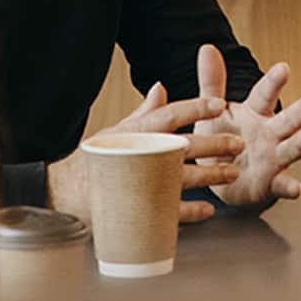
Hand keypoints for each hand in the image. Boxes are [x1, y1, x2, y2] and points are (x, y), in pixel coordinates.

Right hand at [46, 82, 242, 225]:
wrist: (62, 193)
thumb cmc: (94, 160)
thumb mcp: (117, 131)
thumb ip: (144, 112)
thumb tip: (161, 87)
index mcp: (135, 134)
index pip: (170, 115)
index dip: (197, 108)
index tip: (220, 105)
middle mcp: (140, 156)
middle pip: (184, 146)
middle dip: (215, 144)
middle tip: (238, 143)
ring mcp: (139, 184)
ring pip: (183, 178)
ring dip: (211, 175)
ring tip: (231, 172)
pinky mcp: (137, 210)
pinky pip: (170, 212)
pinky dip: (191, 212)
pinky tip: (208, 209)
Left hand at [198, 43, 300, 211]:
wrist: (223, 179)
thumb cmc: (221, 139)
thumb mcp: (214, 111)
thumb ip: (213, 82)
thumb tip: (207, 47)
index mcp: (256, 113)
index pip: (265, 94)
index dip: (274, 82)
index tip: (283, 68)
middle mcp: (270, 133)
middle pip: (288, 119)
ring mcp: (274, 157)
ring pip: (290, 148)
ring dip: (299, 145)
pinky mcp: (272, 181)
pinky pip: (282, 184)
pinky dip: (290, 187)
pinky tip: (297, 188)